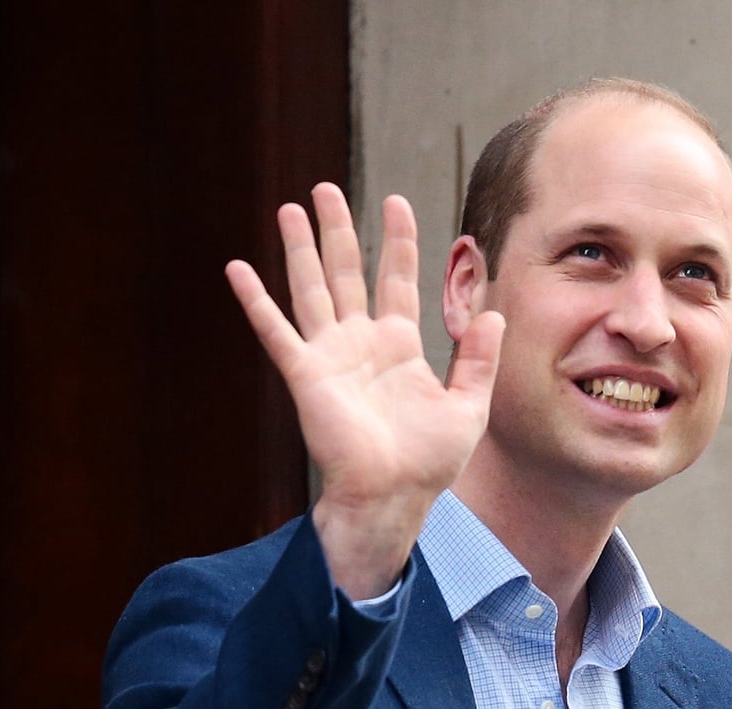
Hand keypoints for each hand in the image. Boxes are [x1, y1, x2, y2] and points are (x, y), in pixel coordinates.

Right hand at [225, 184, 505, 597]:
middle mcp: (361, 342)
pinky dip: (256, 301)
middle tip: (326, 189)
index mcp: (400, 346)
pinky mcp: (307, 374)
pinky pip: (277, 331)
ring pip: (312, 289)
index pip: (397, 280)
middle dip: (338, 230)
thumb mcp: (469, 405)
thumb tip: (493, 314)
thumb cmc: (429, 461)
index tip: (396, 201)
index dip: (398, 241)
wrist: (394, 496)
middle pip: (348, 273)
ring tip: (290, 208)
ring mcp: (331, 356)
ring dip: (299, 249)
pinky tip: (238, 269)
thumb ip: (478, 359)